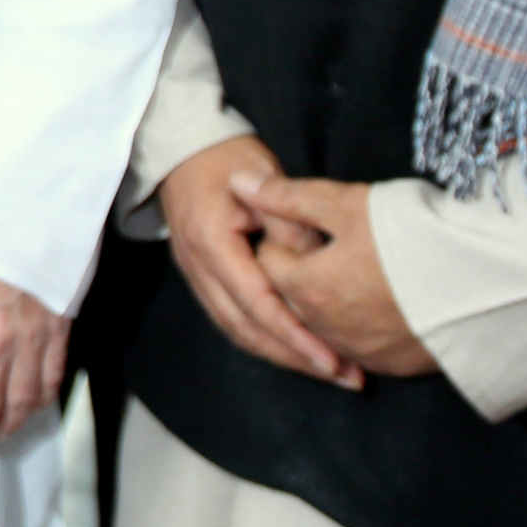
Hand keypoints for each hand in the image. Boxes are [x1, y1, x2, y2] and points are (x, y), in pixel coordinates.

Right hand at [155, 136, 354, 384]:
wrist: (183, 151)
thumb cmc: (228, 159)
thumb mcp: (266, 179)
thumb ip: (290, 223)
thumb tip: (317, 264)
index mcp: (212, 243)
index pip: (258, 303)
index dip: (295, 336)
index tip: (332, 360)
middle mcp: (198, 269)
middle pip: (247, 329)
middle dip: (295, 358)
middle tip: (344, 375)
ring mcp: (196, 277)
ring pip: (238, 332)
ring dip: (283, 356)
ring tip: (329, 370)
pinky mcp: (203, 280)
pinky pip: (233, 321)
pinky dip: (266, 340)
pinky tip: (296, 349)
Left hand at [242, 172, 435, 378]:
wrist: (490, 287)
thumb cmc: (414, 236)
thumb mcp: (348, 204)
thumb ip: (289, 196)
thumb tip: (236, 182)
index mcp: (305, 288)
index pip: (269, 260)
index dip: (286, 235)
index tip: (316, 222)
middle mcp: (324, 328)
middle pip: (292, 296)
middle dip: (302, 272)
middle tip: (339, 244)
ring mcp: (360, 351)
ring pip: (324, 325)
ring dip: (330, 303)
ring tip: (361, 273)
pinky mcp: (394, 365)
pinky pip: (361, 347)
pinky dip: (361, 327)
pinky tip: (383, 304)